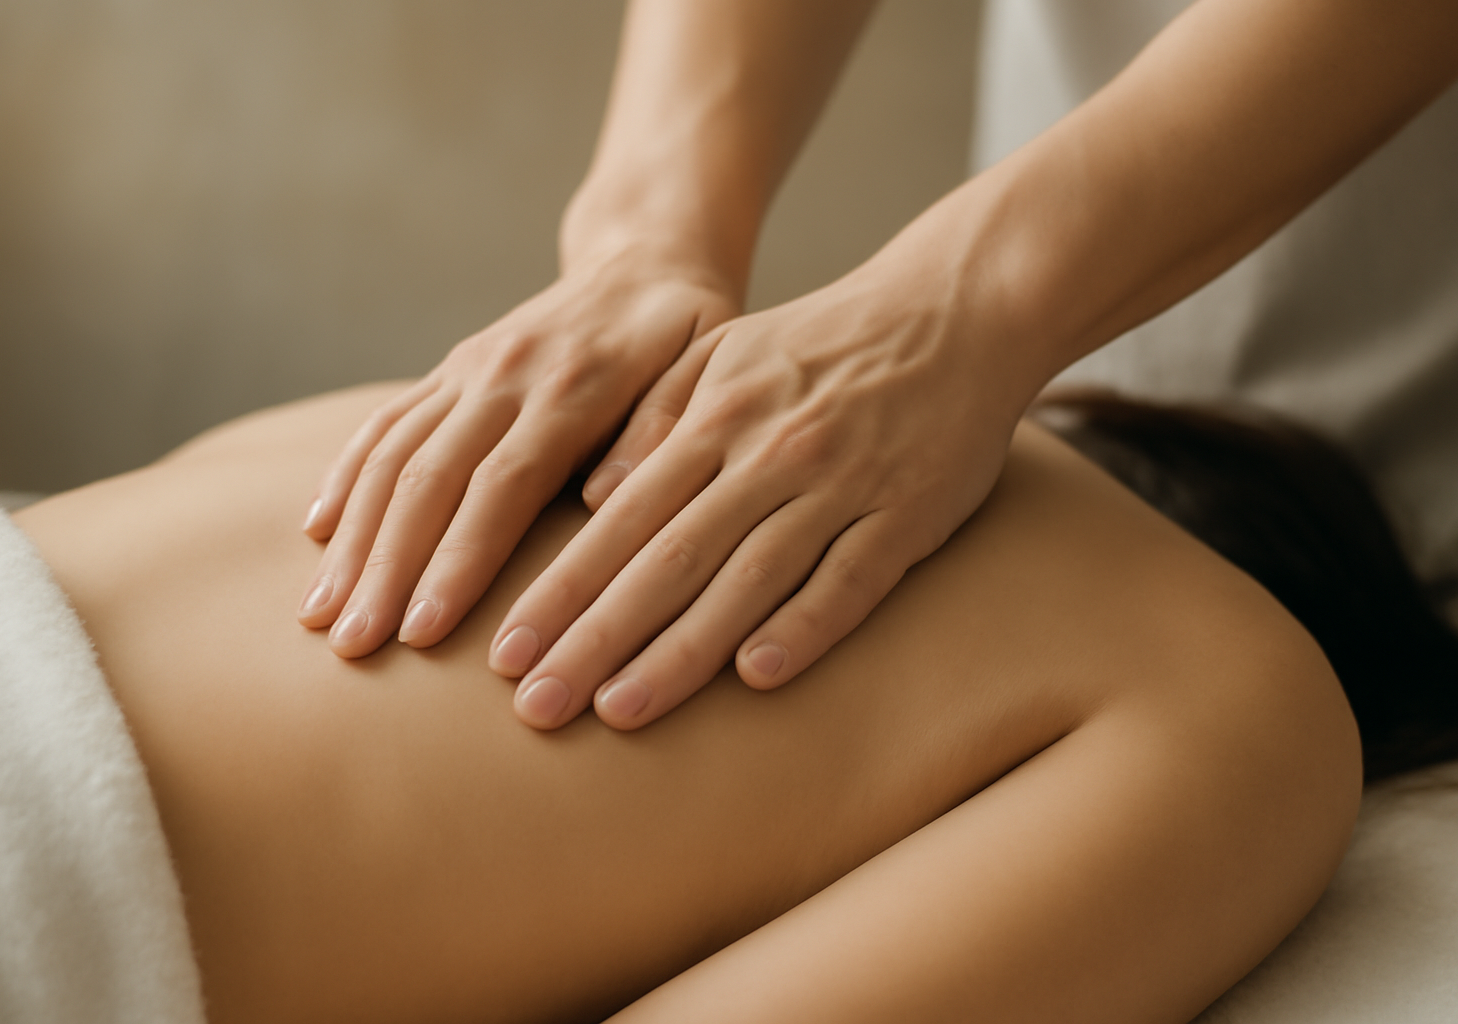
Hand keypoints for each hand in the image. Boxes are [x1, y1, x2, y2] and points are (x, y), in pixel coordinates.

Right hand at [297, 255, 737, 656]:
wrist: (644, 258)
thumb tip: (606, 499)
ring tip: (320, 617)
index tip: (424, 635)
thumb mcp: (709, 367)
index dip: (458, 561)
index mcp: (573, 384)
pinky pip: (384, 424)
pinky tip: (318, 534)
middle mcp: (505, 374)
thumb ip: (663, 426)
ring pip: (393, 456)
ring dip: (353, 540)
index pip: (503, 485)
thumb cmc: (687, 332)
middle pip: (429, 479)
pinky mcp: (447, 370)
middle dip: (386, 570)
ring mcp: (467, 369)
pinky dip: (346, 478)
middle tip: (353, 649)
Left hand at [489, 268, 1037, 729]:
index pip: (619, 520)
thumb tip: (588, 496)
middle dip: (594, 638)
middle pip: (667, 560)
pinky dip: (804, 627)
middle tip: (535, 707)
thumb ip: (655, 416)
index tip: (507, 652)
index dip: (560, 590)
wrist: (953, 311)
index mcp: (715, 418)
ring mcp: (839, 486)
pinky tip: (756, 677)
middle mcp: (768, 455)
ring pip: (747, 580)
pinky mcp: (906, 515)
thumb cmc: (823, 344)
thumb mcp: (724, 353)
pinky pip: (850, 581)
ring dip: (680, 651)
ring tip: (619, 712)